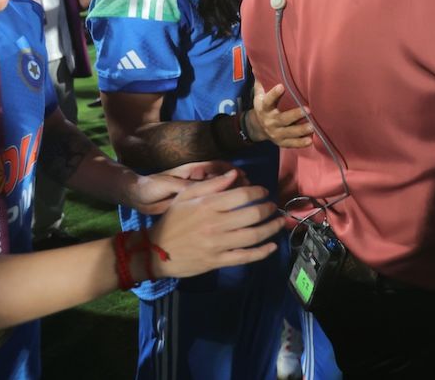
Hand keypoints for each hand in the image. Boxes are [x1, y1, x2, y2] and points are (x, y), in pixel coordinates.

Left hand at [125, 159, 245, 214]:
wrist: (136, 199)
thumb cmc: (152, 187)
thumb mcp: (172, 185)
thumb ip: (194, 184)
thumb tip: (219, 181)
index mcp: (194, 171)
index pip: (219, 167)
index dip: (233, 172)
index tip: (245, 178)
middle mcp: (197, 181)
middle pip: (222, 180)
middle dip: (237, 185)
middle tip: (248, 192)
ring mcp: (195, 194)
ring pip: (218, 194)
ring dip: (231, 197)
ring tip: (242, 204)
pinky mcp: (192, 206)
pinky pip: (211, 205)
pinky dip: (222, 208)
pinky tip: (230, 216)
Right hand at [146, 171, 280, 279]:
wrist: (155, 251)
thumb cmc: (173, 221)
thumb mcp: (186, 196)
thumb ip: (212, 185)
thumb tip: (235, 174)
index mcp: (208, 205)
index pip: (243, 195)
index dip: (258, 191)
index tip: (263, 191)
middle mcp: (216, 224)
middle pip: (253, 214)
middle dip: (269, 208)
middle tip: (273, 206)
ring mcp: (218, 244)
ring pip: (254, 236)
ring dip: (271, 228)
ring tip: (279, 222)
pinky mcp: (218, 261)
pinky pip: (245, 257)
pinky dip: (262, 252)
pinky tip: (272, 246)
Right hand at [250, 81, 313, 148]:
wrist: (257, 127)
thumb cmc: (263, 105)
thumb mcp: (259, 94)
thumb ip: (261, 81)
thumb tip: (258, 63)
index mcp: (264, 107)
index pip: (268, 100)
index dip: (274, 94)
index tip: (282, 86)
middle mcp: (269, 121)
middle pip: (282, 119)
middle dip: (295, 115)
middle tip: (308, 109)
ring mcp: (275, 133)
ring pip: (288, 132)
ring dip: (300, 130)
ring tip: (312, 126)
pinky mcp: (281, 141)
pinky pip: (290, 144)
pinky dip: (300, 143)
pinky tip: (310, 140)